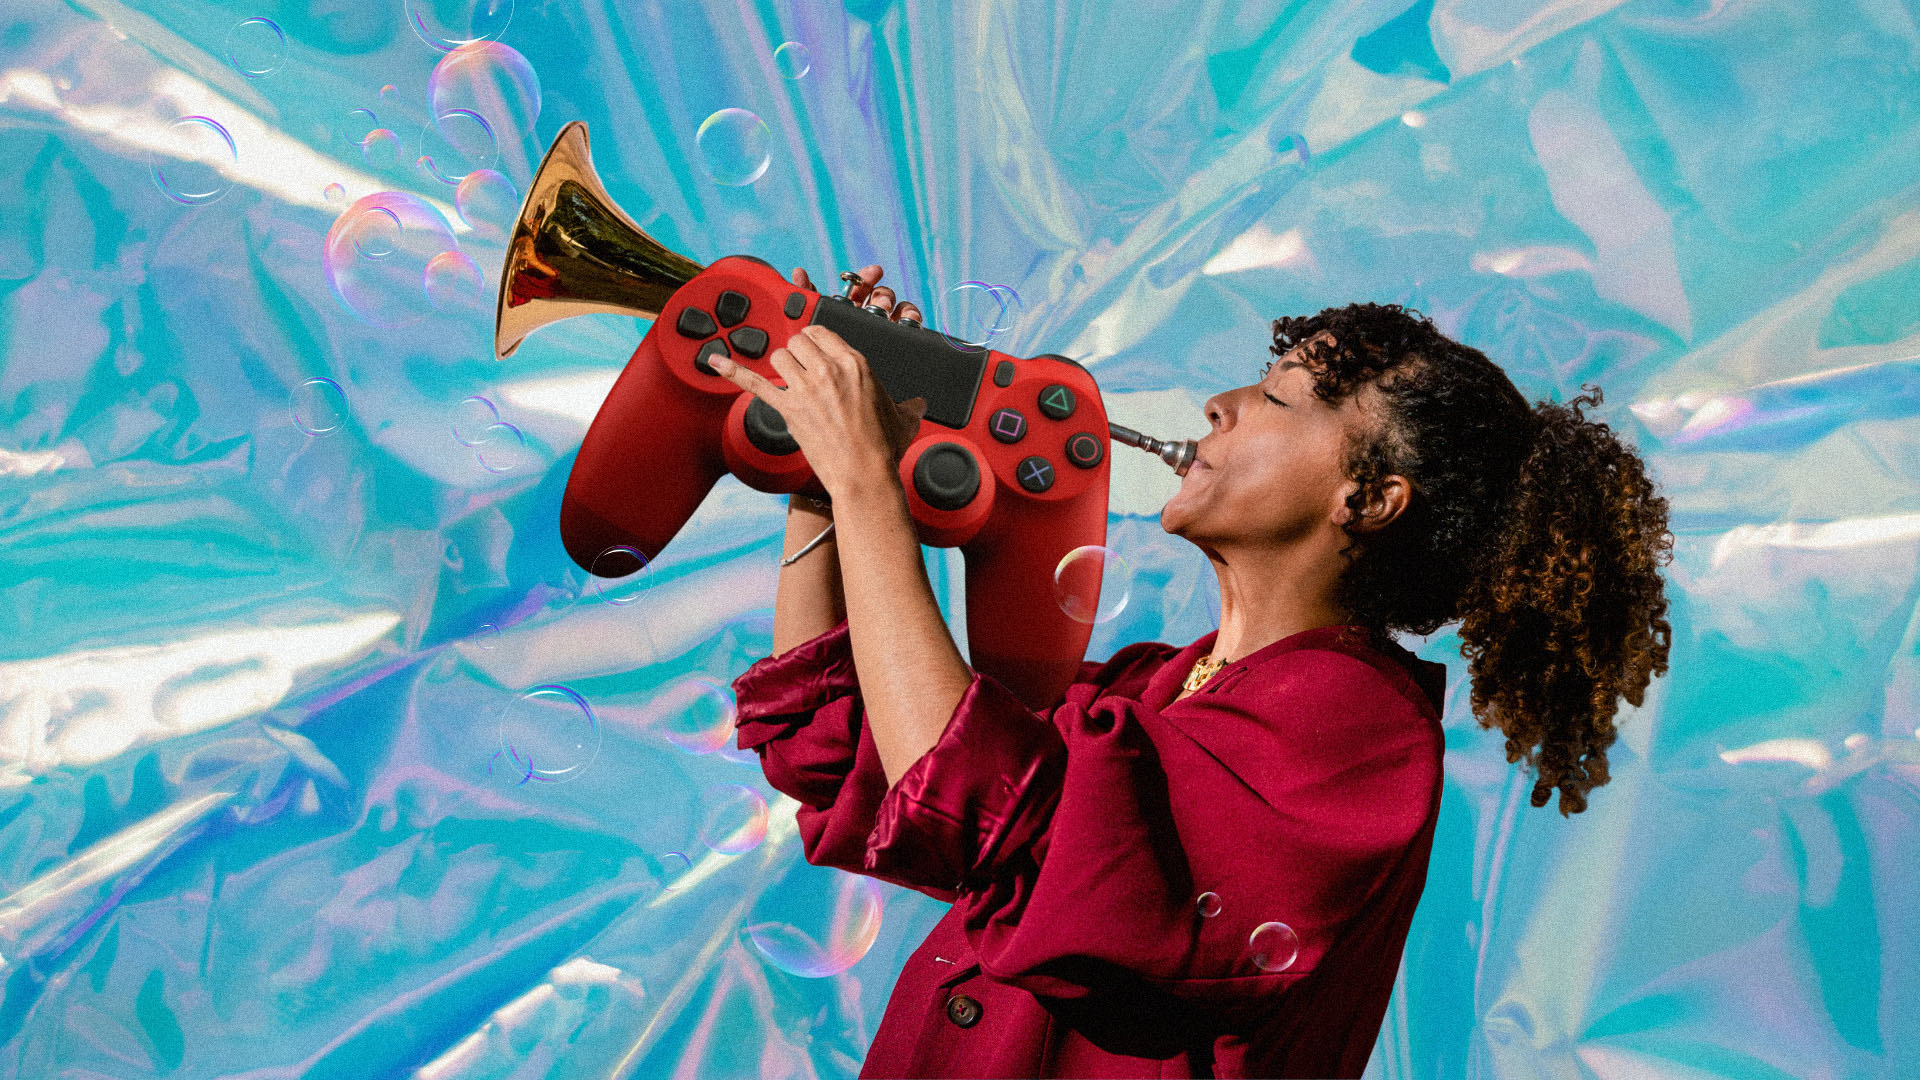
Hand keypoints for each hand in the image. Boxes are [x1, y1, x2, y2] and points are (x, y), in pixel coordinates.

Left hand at [709, 265, 928, 498]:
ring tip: (790, 381)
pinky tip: (713, 360)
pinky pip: (753, 383)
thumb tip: (920, 404)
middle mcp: (828, 369)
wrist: (863, 476)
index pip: (823, 332)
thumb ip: (911, 406)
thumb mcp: (904, 419)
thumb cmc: (884, 449)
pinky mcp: (787, 409)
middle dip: (799, 353)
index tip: (816, 350)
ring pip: (779, 356)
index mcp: (855, 363)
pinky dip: (731, 370)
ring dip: (782, 366)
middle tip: (805, 370)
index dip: (817, 342)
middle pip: (799, 341)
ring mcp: (805, 388)